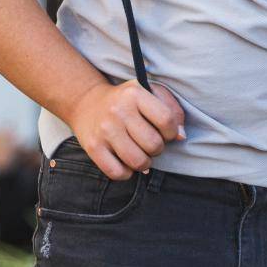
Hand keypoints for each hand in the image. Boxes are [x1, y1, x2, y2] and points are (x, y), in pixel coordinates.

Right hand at [66, 79, 185, 179]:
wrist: (86, 102)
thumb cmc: (127, 100)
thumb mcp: (150, 92)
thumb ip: (172, 110)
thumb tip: (181, 136)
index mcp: (135, 94)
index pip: (166, 119)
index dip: (172, 131)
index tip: (166, 132)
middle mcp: (119, 111)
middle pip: (154, 144)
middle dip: (158, 148)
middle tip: (150, 143)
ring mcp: (105, 130)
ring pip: (138, 162)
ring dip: (145, 163)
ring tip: (141, 153)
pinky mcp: (93, 147)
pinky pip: (118, 173)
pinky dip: (127, 173)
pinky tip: (126, 162)